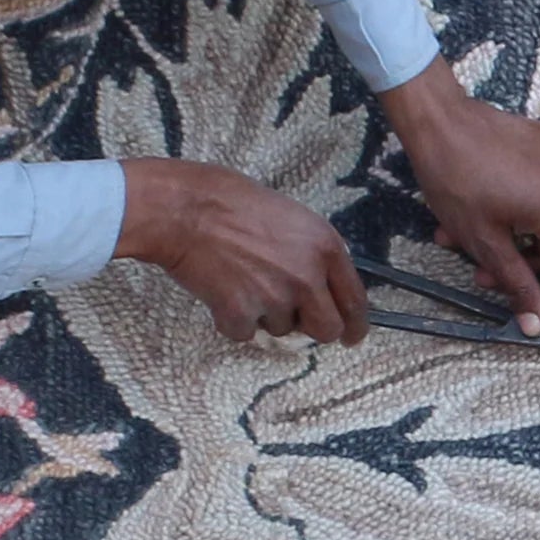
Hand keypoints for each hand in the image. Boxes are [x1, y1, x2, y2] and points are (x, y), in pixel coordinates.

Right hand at [116, 159, 364, 343]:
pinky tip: (220, 288)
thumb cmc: (232, 202)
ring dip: (263, 314)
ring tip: (241, 278)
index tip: (351, 336)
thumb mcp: (292, 218)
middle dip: (310, 326)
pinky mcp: (241, 314)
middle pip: (327, 330)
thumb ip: (313, 254)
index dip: (355, 325)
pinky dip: (231, 319)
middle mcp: (307, 277)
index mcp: (325, 248)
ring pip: (281, 330)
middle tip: (290, 314)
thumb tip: (322, 285)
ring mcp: (275, 298)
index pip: (355, 301)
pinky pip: (244, 333)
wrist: (184, 209)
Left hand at [381, 62, 539, 331]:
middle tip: (482, 273)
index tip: (538, 309)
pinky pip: (534, 187)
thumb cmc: (455, 178)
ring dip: (509, 236)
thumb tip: (536, 324)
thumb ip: (516, 284)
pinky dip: (510, 205)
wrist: (438, 120)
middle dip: (521, 265)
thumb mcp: (484, 242)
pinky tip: (478, 203)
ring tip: (462, 236)